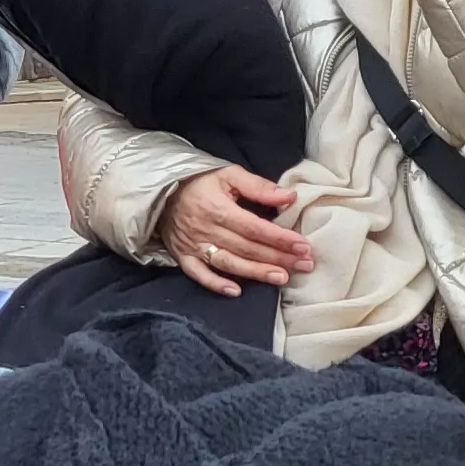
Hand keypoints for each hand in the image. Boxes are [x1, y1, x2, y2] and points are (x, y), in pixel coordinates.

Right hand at [159, 165, 315, 295]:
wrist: (159, 190)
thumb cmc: (198, 182)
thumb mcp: (228, 174)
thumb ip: (258, 186)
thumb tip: (289, 196)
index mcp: (218, 208)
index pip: (255, 227)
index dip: (280, 238)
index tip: (303, 246)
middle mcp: (206, 229)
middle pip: (247, 248)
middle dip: (278, 257)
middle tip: (305, 265)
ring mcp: (193, 245)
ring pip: (228, 263)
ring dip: (255, 273)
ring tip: (281, 278)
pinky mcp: (182, 255)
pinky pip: (198, 273)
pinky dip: (215, 284)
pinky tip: (235, 291)